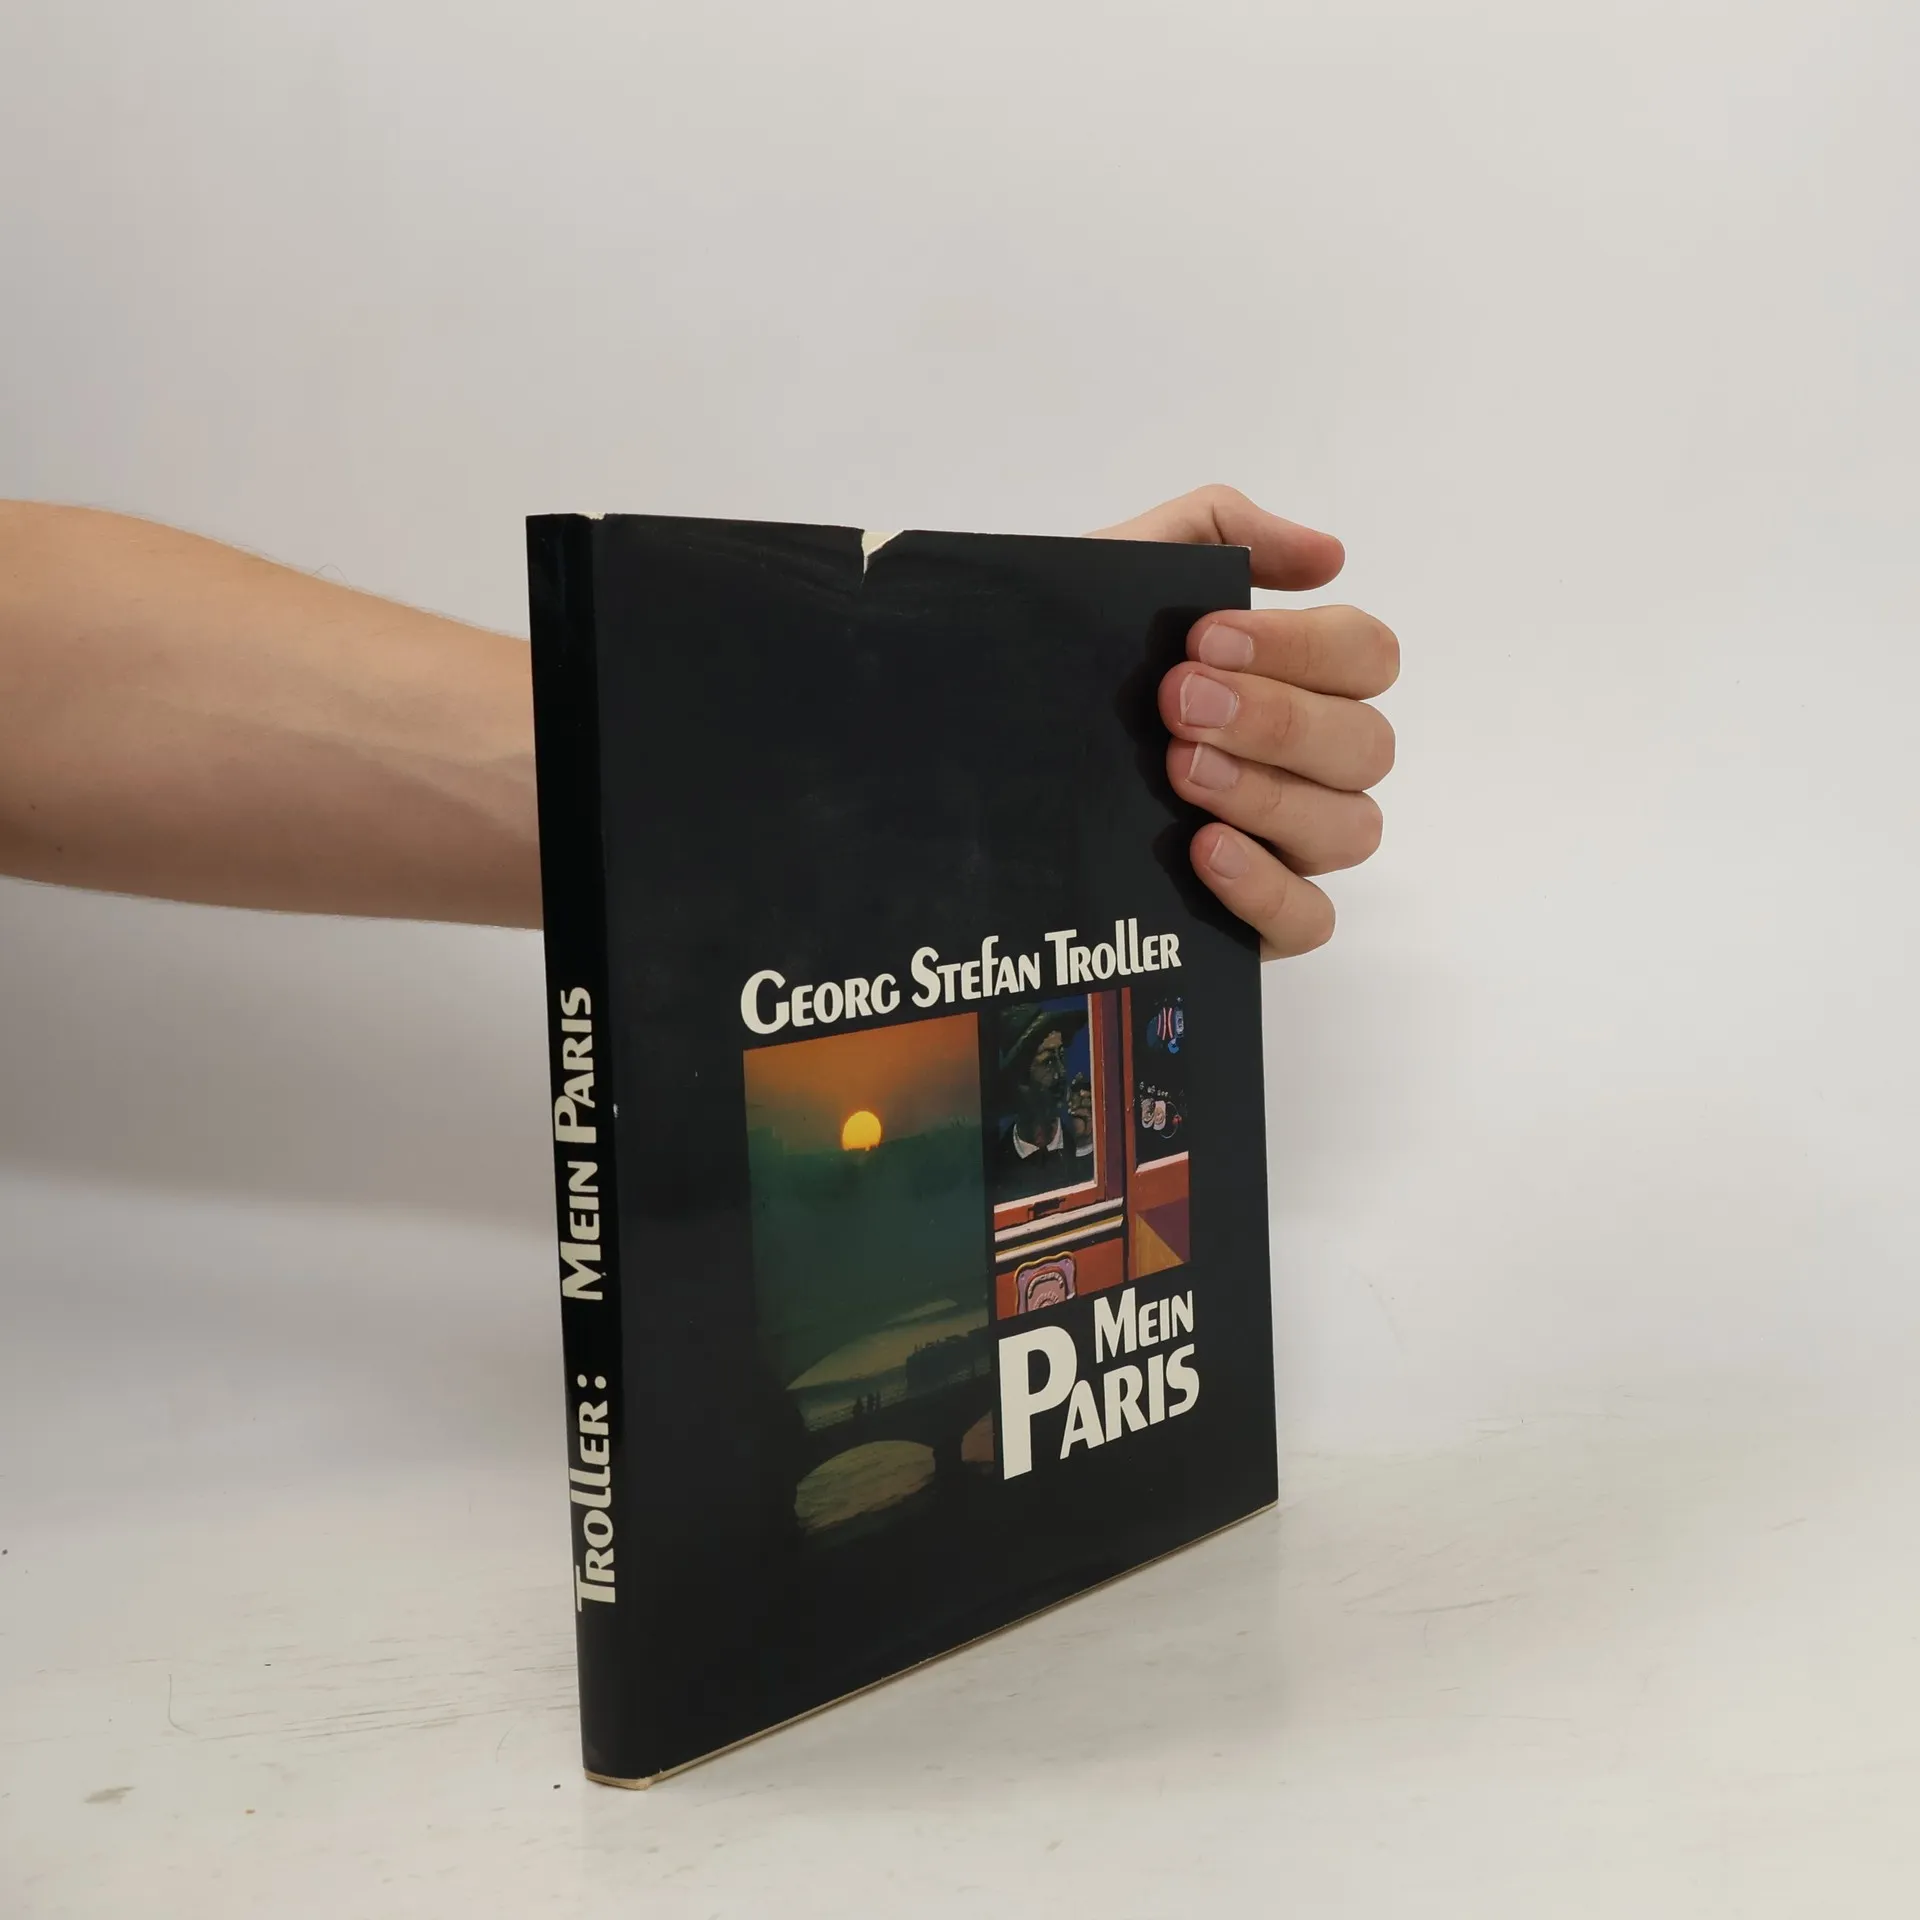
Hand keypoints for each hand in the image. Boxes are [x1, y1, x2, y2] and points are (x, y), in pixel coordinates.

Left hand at [1095, 485, 1396, 957]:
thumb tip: (1329, 555)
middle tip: (1177, 704)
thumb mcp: (1117, 569)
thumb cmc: (1050, 660)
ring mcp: (1281, 847)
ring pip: (1349, 829)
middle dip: (1277, 719)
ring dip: (1269, 794)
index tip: (1204, 639)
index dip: (1304, 647)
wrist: (958, 739)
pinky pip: (1308, 919)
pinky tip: (1203, 851)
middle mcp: (1302, 765)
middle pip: (1366, 745)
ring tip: (1180, 772)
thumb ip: (1218, 531)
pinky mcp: (1247, 923)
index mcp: (1290, 679)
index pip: (1365, 657)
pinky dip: (1267, 885)